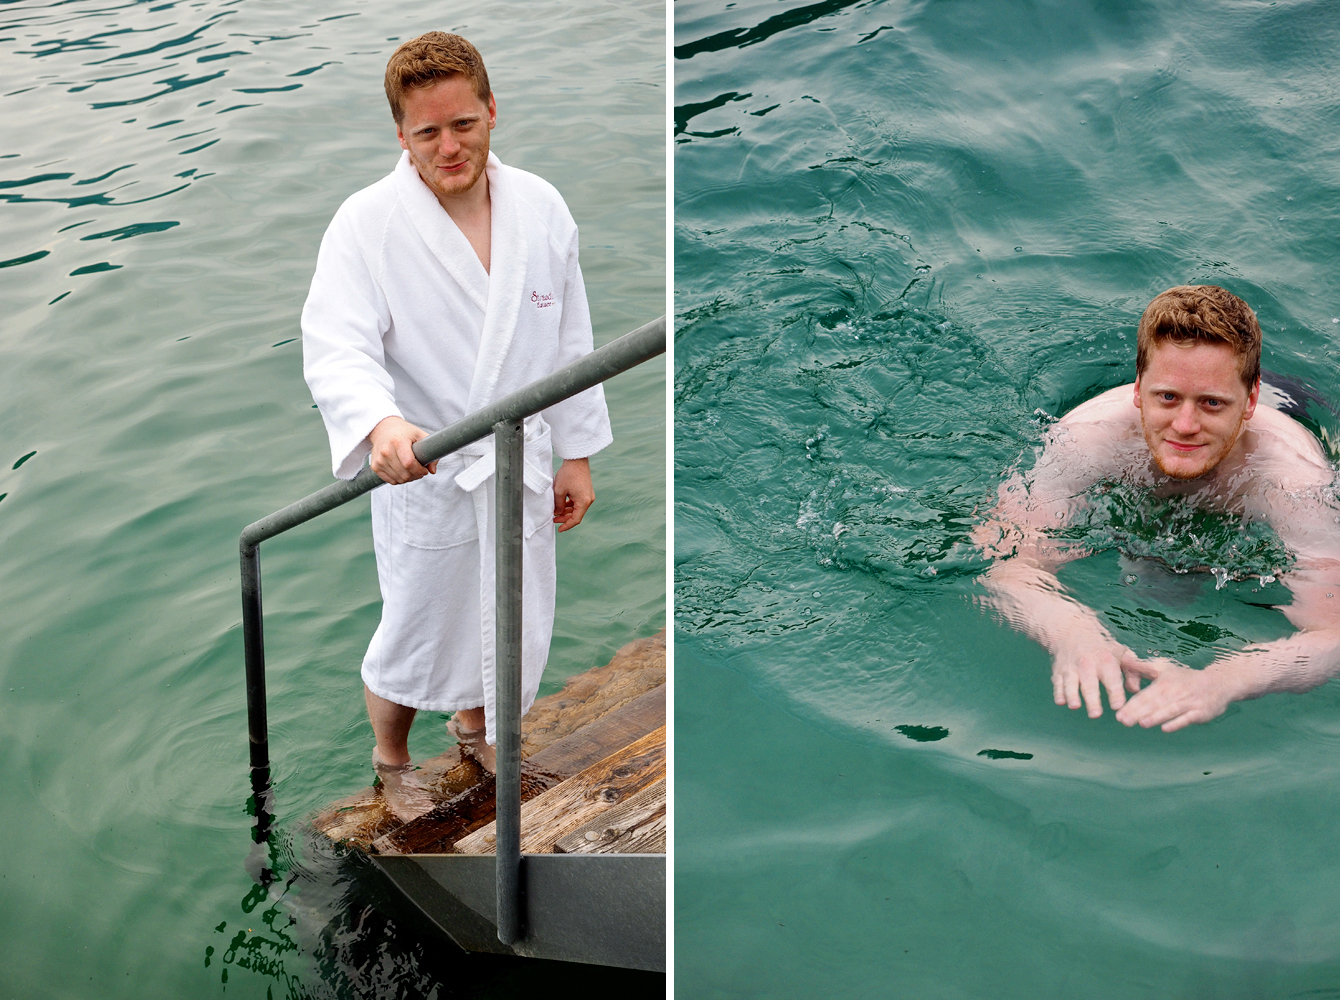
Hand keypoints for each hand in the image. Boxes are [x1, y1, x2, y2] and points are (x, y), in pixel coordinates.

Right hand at [368, 415, 436, 484]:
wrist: (383, 428)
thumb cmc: (404, 432)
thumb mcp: (420, 436)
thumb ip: (430, 451)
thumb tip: (432, 470)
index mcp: (398, 441)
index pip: (409, 463)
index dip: (419, 470)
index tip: (424, 469)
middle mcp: (386, 451)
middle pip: (405, 474)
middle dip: (416, 475)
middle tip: (420, 470)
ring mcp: (379, 460)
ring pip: (399, 480)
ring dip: (409, 478)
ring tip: (412, 469)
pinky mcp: (375, 466)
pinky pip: (391, 481)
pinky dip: (399, 479)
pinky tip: (403, 471)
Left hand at [552, 458, 593, 531]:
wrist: (576, 460)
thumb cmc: (568, 474)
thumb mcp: (559, 491)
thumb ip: (558, 505)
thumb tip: (558, 513)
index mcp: (584, 502)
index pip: (576, 519)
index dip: (567, 526)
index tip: (559, 529)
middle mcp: (589, 500)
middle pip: (577, 515)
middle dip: (565, 518)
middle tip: (554, 519)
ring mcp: (588, 496)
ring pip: (577, 509)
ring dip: (567, 512)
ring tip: (556, 512)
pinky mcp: (586, 491)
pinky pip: (578, 502)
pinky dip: (570, 505)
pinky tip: (561, 505)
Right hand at [1051, 634, 1139, 718]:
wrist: (1072, 631)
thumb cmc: (1102, 647)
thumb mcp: (1120, 653)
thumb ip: (1131, 672)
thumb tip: (1135, 690)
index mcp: (1106, 661)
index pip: (1111, 679)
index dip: (1115, 693)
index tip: (1118, 706)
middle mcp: (1087, 664)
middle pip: (1089, 684)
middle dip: (1092, 699)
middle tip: (1095, 714)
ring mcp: (1071, 668)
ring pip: (1070, 683)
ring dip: (1072, 695)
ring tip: (1075, 706)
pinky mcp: (1058, 672)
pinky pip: (1057, 683)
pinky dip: (1058, 692)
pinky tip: (1061, 702)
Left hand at [1114, 654, 1233, 731]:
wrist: (1219, 683)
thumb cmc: (1186, 678)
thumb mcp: (1164, 669)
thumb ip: (1143, 668)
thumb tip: (1123, 660)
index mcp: (1164, 683)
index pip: (1145, 695)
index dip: (1131, 704)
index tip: (1118, 713)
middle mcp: (1175, 692)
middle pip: (1154, 704)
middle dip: (1138, 712)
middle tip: (1123, 720)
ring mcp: (1188, 703)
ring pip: (1170, 710)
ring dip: (1156, 717)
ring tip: (1142, 723)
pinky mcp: (1200, 712)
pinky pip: (1187, 718)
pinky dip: (1177, 723)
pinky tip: (1165, 728)